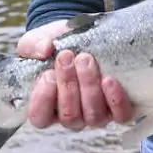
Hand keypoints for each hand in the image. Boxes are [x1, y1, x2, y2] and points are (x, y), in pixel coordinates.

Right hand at [16, 19, 134, 130]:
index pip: (40, 118)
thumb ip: (33, 45)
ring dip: (89, 87)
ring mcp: (96, 114)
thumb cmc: (59, 45)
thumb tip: (44, 50)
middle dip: (67, 85)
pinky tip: (109, 80)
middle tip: (66, 57)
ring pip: (93, 116)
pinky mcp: (118, 109)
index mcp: (48, 106)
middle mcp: (72, 116)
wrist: (87, 34)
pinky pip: (120, 115)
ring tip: (86, 60)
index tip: (47, 74)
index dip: (43, 100)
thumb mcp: (38, 41)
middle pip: (69, 116)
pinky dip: (115, 100)